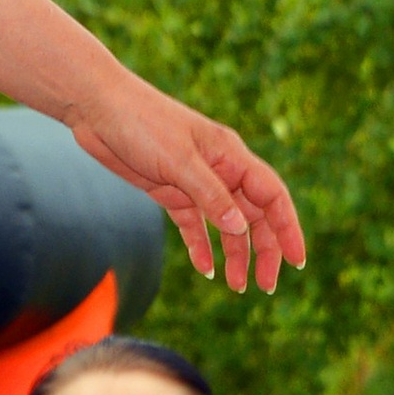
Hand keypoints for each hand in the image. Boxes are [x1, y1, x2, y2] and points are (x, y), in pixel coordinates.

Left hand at [59, 73, 304, 297]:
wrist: (96, 108)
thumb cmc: (141, 123)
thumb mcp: (179, 160)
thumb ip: (210, 194)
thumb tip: (240, 228)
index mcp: (231, 156)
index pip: (272, 197)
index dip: (288, 229)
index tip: (296, 261)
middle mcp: (219, 170)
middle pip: (253, 215)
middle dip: (263, 250)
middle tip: (265, 286)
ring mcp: (194, 182)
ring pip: (225, 224)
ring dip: (234, 253)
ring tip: (237, 285)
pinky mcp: (169, 190)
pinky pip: (193, 224)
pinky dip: (201, 245)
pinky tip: (205, 269)